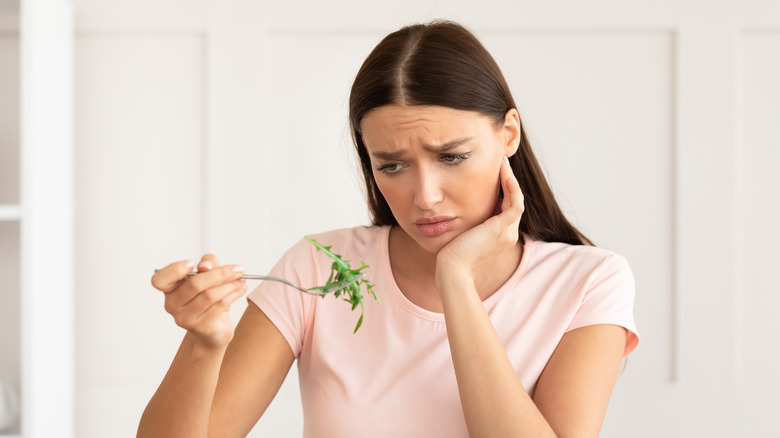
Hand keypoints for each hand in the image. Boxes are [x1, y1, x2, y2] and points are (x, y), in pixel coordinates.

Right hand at [151, 255, 246, 349]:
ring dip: (230, 285)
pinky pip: (219, 306)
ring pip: (209, 295)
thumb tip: (206, 266)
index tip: (193, 263)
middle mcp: (172, 305)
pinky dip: (233, 295)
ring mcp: (184, 318)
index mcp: (169, 289)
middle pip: (194, 284)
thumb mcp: (209, 276)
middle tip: (238, 269)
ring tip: (242, 280)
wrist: (214, 330)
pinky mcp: (200, 327)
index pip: (159, 280)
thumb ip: (208, 264)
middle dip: (220, 273)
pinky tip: (241, 289)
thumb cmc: (208, 298)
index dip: (174, 270)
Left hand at [436, 156, 523, 279]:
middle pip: (513, 201)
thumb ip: (468, 221)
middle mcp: (508, 234)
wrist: (453, 270)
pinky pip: (515, 203)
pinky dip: (512, 188)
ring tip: (502, 162)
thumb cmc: (451, 255)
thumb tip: (458, 205)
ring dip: (510, 179)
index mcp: (500, 235)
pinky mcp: (501, 229)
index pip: (506, 206)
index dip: (503, 188)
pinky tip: (504, 174)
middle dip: (508, 180)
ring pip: (516, 199)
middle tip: (501, 161)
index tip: (494, 171)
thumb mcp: (463, 233)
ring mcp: (507, 232)